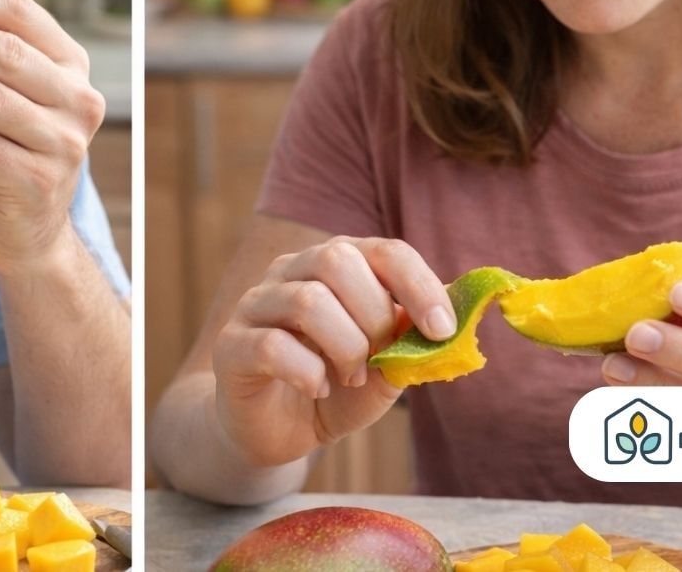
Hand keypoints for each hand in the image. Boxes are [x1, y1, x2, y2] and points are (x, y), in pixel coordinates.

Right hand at [212, 237, 455, 467]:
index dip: (419, 285)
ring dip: (345, 348)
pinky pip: (272, 345)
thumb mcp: (386, 368)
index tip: (442, 329)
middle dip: (374, 316)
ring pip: (307, 300)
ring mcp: (256, 304)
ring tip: (351, 378)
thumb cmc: (336, 388)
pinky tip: (317, 389)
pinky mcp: (231, 345)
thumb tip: (450, 323)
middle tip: (379, 359)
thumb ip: (411, 342)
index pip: (383, 250)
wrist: (278, 431)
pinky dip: (309, 373)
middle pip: (338, 259)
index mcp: (335, 264)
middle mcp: (291, 271)